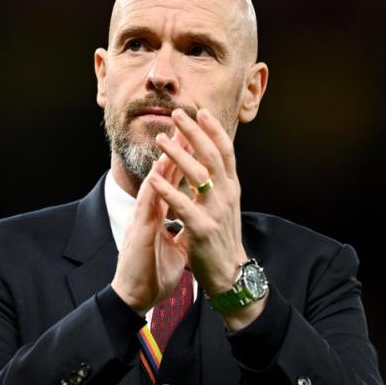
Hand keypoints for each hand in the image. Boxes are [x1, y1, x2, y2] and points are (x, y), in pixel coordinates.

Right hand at [111, 132, 191, 316]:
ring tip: (174, 136)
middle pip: (165, 174)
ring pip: (154, 182)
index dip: (186, 160)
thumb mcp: (174, 249)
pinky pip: (146, 203)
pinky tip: (159, 169)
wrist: (136, 297)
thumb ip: (180, 233)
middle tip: (188, 124)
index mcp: (159, 215)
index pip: (174, 181)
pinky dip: (154, 185)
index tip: (198, 140)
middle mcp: (149, 211)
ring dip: (165, 159)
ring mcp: (142, 218)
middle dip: (177, 149)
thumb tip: (191, 227)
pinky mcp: (138, 230)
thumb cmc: (152, 276)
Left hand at [148, 108, 266, 329]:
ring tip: (162, 140)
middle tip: (177, 114)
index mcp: (232, 188)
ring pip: (198, 175)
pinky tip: (153, 178)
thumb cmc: (222, 238)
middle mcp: (227, 195)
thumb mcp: (225, 205)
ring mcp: (216, 211)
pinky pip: (182, 205)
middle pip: (212, 156)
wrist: (228, 274)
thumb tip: (210, 160)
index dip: (214, 130)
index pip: (226, 151)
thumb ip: (218, 183)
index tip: (201, 111)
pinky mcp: (202, 229)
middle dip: (195, 133)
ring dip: (179, 154)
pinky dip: (167, 189)